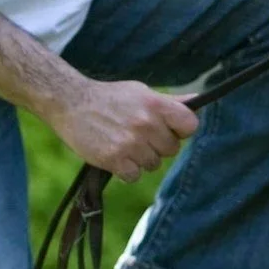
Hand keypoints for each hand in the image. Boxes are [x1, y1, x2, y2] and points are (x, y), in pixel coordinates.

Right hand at [48, 77, 198, 180]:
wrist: (71, 103)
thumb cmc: (110, 97)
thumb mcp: (141, 91)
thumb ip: (169, 101)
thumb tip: (197, 100)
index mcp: (156, 104)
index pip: (190, 125)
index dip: (182, 130)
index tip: (171, 129)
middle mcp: (146, 123)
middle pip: (171, 149)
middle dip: (159, 146)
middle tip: (140, 136)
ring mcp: (130, 143)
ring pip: (153, 164)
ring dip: (141, 159)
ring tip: (125, 143)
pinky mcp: (114, 159)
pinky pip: (134, 176)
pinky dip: (126, 170)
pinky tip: (116, 155)